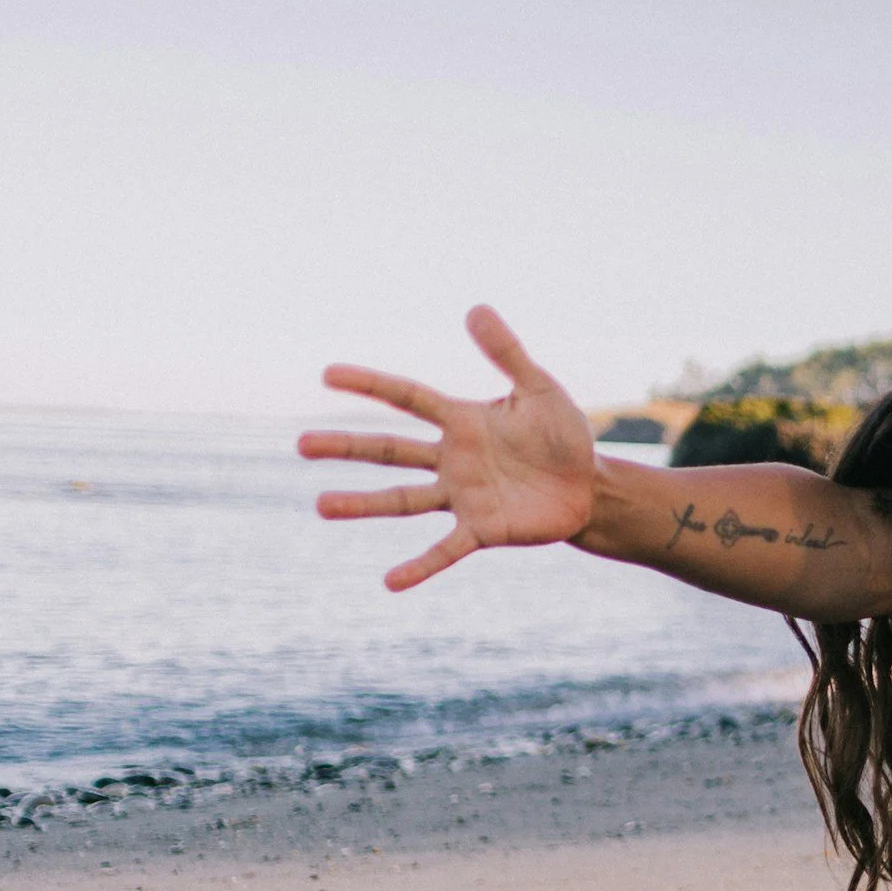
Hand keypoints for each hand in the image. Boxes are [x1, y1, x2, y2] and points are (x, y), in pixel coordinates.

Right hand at [299, 307, 597, 589]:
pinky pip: (445, 549)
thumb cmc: (563, 436)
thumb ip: (507, 354)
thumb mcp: (540, 389)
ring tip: (320, 506)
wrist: (591, 487)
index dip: (370, 384)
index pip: (407, 398)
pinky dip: (420, 566)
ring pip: (403, 499)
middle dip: (346, 447)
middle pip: (390, 450)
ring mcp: (462, 497)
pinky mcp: (482, 530)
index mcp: (462, 420)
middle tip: (300, 444)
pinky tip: (390, 582)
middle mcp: (451, 459)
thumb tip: (475, 308)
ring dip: (363, 504)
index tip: (328, 374)